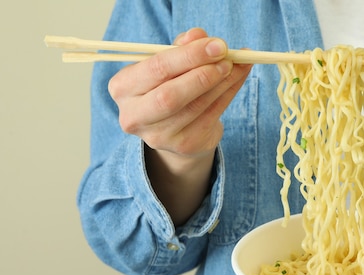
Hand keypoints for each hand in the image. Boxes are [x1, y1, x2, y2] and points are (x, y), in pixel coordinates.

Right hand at [108, 28, 251, 224]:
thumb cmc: (168, 86)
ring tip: (237, 66)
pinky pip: (210, 116)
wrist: (175, 129)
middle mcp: (134, 116)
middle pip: (170, 95)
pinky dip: (228, 95)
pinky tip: (237, 79)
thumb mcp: (168, 64)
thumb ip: (180, 48)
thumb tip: (198, 35)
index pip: (156, 69)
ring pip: (195, 106)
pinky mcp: (184, 145)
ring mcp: (158, 136)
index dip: (188, 56)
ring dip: (221, 83)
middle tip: (227, 59)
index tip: (216, 45)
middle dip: (203, 74)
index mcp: (123, 87)